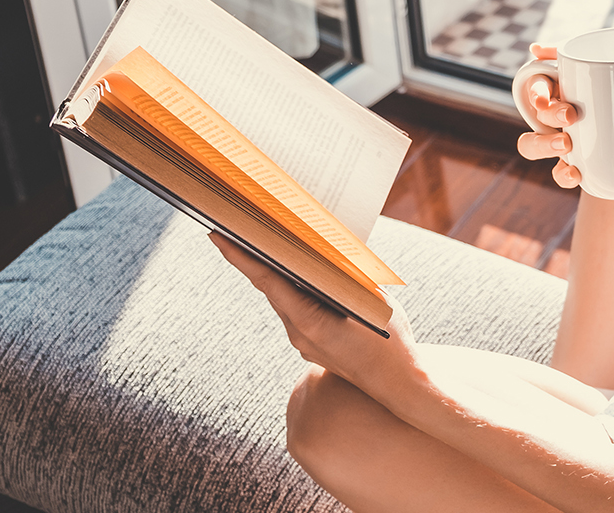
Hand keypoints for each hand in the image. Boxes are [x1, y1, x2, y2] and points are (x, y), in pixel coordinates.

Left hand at [209, 233, 417, 393]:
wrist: (396, 385)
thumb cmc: (389, 341)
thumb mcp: (372, 298)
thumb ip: (349, 274)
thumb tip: (331, 249)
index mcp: (308, 322)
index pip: (266, 280)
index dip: (240, 256)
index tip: (217, 234)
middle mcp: (298, 333)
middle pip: (270, 287)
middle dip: (254, 258)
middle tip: (237, 227)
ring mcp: (302, 342)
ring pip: (284, 299)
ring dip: (277, 274)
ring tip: (270, 245)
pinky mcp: (311, 345)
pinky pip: (297, 310)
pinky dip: (295, 290)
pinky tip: (302, 274)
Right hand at [515, 44, 581, 188]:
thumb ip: (581, 54)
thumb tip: (535, 48)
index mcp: (564, 86)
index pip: (539, 83)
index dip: (537, 91)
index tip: (545, 97)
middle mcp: (557, 113)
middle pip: (539, 114)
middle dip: (549, 115)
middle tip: (571, 116)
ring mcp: (562, 140)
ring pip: (532, 145)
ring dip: (543, 145)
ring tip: (565, 146)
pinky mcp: (574, 164)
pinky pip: (558, 174)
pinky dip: (562, 176)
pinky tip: (576, 175)